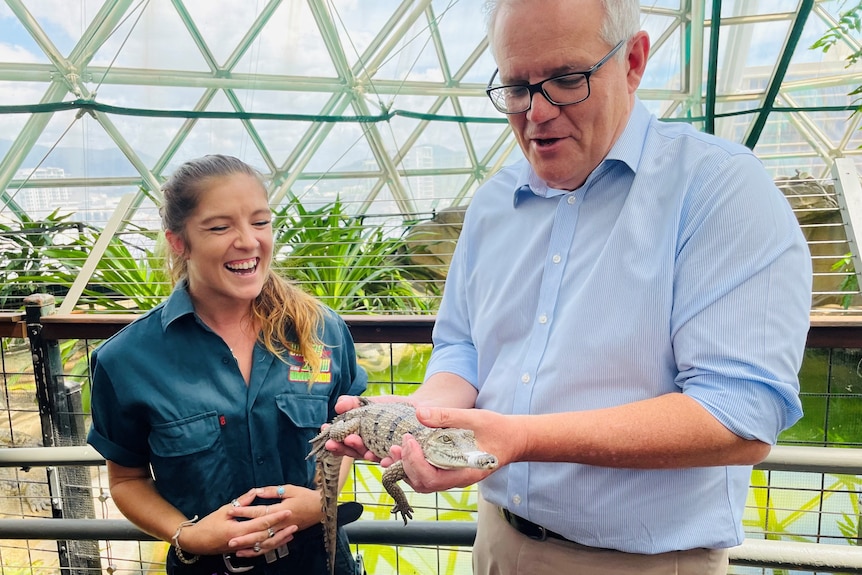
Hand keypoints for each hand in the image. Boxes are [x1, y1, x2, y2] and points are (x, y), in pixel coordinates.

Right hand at [178, 488, 294, 556]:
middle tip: (295, 521)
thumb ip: (242, 502)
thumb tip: (255, 491)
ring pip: (264, 545)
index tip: (287, 510)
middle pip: (265, 535)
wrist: (196, 542)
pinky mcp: (241, 551)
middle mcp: (241, 541)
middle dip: (280, 528)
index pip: (260, 523)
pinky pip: (258, 550)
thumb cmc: (208, 524)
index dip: (275, 517)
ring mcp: (242, 548)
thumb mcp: (224, 510)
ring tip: (291, 533)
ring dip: (278, 539)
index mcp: (237, 530)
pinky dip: (270, 545)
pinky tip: (279, 541)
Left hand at [226, 484, 320, 556]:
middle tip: (229, 540)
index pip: (260, 512)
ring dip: (250, 547)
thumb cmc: (307, 496)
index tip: (231, 511)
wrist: (323, 508)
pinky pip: (272, 546)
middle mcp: (282, 524)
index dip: (245, 511)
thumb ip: (273, 491)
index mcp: (282, 510)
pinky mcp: (286, 535)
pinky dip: (261, 550)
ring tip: (236, 549)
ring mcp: (284, 532)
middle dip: (244, 536)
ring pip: (265, 542)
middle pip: (260, 532)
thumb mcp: (291, 489)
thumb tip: (258, 491)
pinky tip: (250, 551)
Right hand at [324, 395, 410, 460]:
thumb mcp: (373, 402)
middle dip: (343, 446)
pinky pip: (393, 462)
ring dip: (360, 451)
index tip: (325, 429)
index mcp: (363, 438)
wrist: (423, 409)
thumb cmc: (395, 408)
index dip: (334, 437)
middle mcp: (372, 448)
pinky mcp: (402, 457)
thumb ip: (354, 403)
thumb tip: (338, 405)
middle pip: (354, 451)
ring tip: (352, 441)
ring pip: (370, 456)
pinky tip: (379, 456)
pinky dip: (387, 460)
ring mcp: (386, 453)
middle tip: (333, 441)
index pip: (345, 441)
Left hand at [388, 407, 512, 492]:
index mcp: (466, 472)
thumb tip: (420, 413)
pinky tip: (405, 451)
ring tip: (395, 449)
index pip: (433, 479)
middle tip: (400, 442)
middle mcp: (457, 480)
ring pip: (423, 482)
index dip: (416, 462)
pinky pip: (427, 474)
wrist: (513, 439)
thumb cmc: (497, 430)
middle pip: (424, 484)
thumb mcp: (475, 418)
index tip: (410, 440)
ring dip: (406, 467)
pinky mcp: (449, 470)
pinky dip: (413, 465)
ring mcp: (453, 477)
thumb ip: (447, 416)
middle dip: (406, 465)